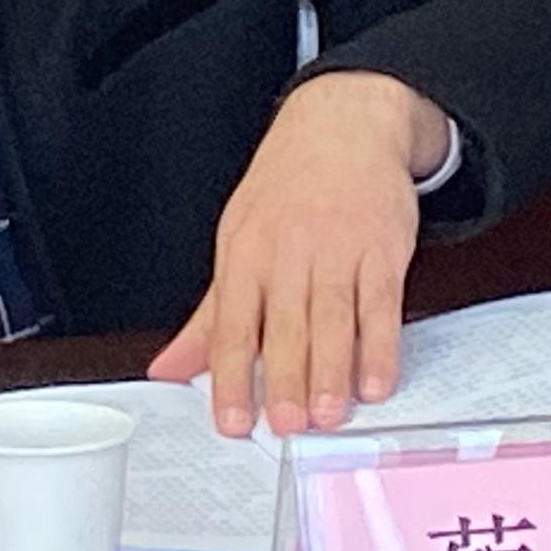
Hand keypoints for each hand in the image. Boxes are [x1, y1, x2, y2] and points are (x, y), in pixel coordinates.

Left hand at [146, 72, 446, 439]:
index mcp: (245, 255)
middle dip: (284, 378)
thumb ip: (210, 318)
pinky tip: (375, 380)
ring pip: (332, 318)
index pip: (232, 324)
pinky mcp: (381, 249)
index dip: (230, 375)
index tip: (231, 419)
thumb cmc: (285, 191)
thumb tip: (169, 369)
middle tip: (285, 424)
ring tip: (326, 413)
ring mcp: (337, 250)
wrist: (341, 126)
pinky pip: (380, 305)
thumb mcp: (237, 242)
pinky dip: (380, 346)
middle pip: (285, 325)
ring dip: (331, 370)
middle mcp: (288, 253)